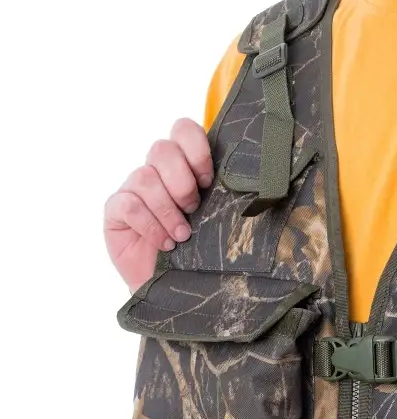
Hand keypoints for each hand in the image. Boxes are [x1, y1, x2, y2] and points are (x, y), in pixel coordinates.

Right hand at [104, 118, 214, 290]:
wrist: (175, 288)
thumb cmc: (199, 252)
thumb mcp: (218, 221)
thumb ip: (226, 196)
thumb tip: (257, 184)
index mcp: (184, 166)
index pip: (183, 130)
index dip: (196, 149)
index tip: (209, 181)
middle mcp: (157, 172)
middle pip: (162, 149)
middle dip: (182, 182)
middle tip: (193, 209)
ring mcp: (133, 189)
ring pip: (145, 178)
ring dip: (167, 210)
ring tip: (182, 236)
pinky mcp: (116, 210)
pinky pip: (129, 204)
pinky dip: (150, 225)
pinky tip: (165, 244)